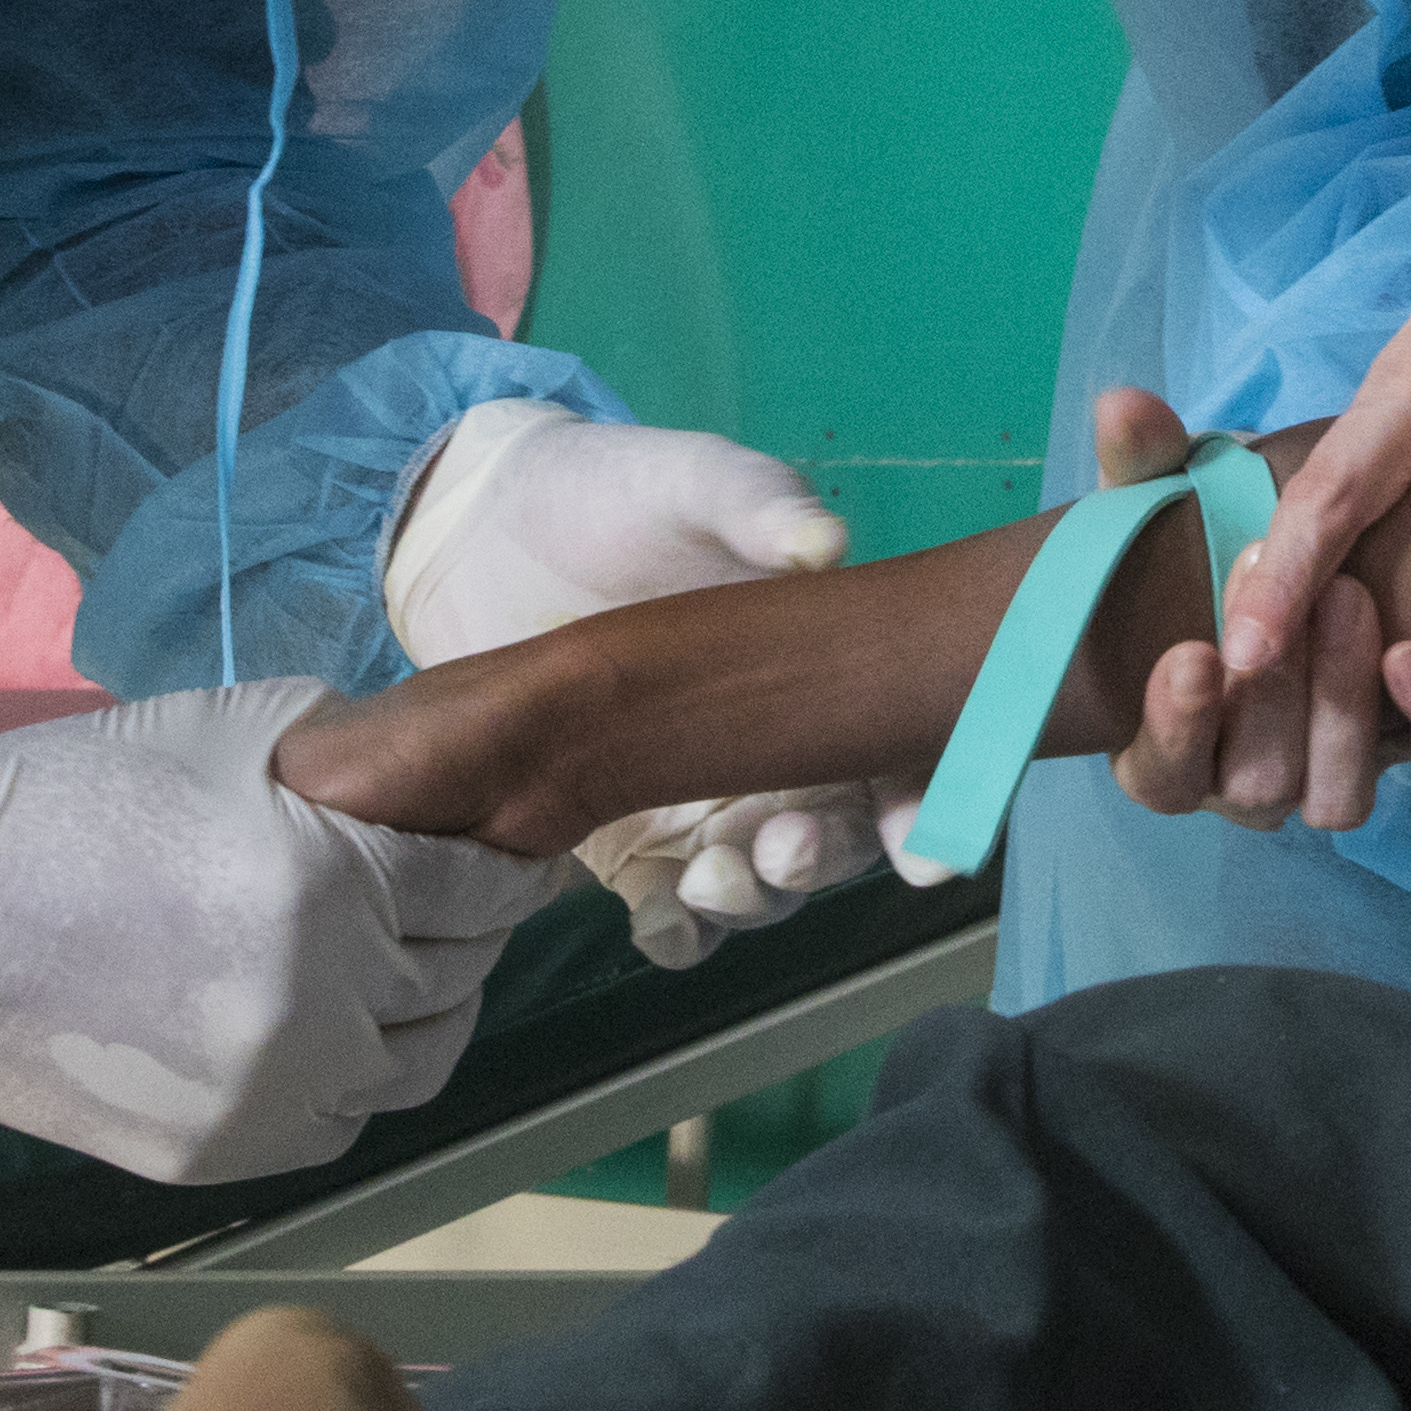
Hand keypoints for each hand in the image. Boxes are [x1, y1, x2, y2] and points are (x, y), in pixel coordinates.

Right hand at [0, 681, 571, 1182]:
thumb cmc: (69, 801)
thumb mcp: (222, 733)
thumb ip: (341, 760)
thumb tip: (420, 786)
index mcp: (333, 886)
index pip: (477, 890)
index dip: (503, 870)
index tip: (510, 859)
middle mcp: (323, 1002)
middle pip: (455, 978)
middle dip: (466, 935)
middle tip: (457, 911)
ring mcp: (271, 1091)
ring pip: (408, 1066)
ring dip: (418, 1015)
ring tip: (404, 976)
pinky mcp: (217, 1153)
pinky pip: (333, 1124)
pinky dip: (348, 1080)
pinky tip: (328, 1035)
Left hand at [383, 401, 874, 965]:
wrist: (485, 531)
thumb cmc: (616, 494)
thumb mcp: (689, 481)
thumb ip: (756, 505)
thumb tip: (824, 544)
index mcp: (820, 667)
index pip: (899, 745)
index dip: (924, 799)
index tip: (922, 846)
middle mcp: (777, 750)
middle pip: (835, 831)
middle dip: (825, 858)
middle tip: (788, 850)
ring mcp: (699, 800)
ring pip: (759, 880)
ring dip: (754, 897)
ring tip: (718, 881)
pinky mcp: (620, 833)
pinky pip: (667, 907)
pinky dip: (676, 928)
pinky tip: (665, 920)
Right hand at [1099, 392, 1410, 833]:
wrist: (1321, 541)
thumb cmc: (1220, 535)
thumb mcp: (1175, 493)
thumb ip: (1142, 462)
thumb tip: (1122, 405)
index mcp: (1172, 739)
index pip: (1161, 774)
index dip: (1174, 729)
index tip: (1192, 656)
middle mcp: (1248, 774)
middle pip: (1258, 782)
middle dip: (1276, 696)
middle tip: (1301, 598)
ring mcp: (1334, 769)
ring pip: (1338, 793)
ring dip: (1346, 706)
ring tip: (1354, 602)